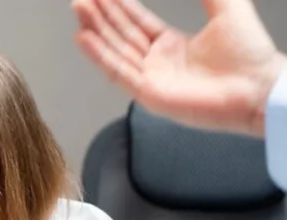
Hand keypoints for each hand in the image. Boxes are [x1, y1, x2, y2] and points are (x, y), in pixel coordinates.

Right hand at [73, 0, 286, 135]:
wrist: (258, 87)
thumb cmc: (250, 54)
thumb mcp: (227, 8)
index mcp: (173, 45)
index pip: (137, 23)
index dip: (119, 7)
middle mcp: (157, 62)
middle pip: (121, 35)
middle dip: (100, 16)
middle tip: (80, 0)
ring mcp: (151, 79)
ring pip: (115, 50)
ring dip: (95, 31)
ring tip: (79, 11)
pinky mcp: (149, 94)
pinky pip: (118, 72)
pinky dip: (100, 55)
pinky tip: (84, 39)